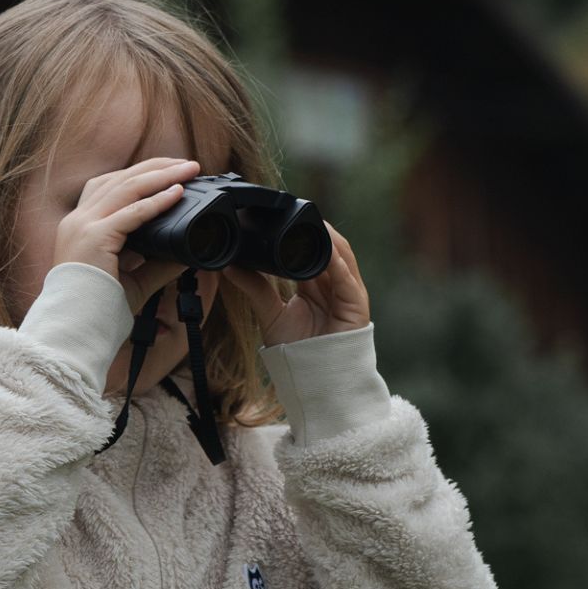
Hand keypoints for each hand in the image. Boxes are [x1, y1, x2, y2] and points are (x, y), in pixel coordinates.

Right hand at [55, 157, 201, 317]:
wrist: (76, 328)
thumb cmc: (98, 310)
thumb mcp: (133, 281)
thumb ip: (157, 265)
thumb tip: (187, 254)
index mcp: (79, 227)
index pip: (108, 187)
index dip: (140, 175)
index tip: (169, 173)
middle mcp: (77, 221)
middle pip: (119, 178)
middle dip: (156, 167)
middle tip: (187, 164)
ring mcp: (83, 227)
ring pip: (126, 187)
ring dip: (161, 175)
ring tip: (188, 170)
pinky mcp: (94, 238)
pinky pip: (131, 213)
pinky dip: (156, 201)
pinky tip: (177, 194)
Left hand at [221, 222, 370, 346]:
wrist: (313, 377)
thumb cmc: (296, 348)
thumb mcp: (270, 312)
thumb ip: (254, 288)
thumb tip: (230, 267)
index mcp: (316, 283)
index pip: (312, 248)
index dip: (302, 232)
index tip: (284, 216)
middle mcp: (334, 283)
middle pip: (330, 247)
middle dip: (317, 229)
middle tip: (299, 211)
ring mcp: (348, 293)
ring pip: (342, 256)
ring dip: (330, 238)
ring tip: (315, 222)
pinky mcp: (356, 305)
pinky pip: (347, 279)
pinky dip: (338, 264)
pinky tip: (328, 252)